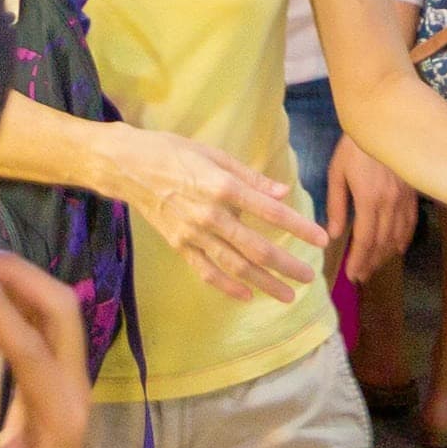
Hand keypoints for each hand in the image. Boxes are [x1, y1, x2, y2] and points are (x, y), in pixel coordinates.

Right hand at [0, 249, 99, 447]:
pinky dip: (24, 300)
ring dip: (26, 282)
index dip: (6, 314)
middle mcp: (76, 393)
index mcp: (60, 420)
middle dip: (25, 278)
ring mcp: (74, 382)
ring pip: (62, 313)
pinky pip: (50, 326)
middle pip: (64, 314)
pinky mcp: (63, 379)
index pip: (34, 355)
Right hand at [113, 125, 326, 305]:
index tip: (321, 238)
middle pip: (256, 248)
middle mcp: (210, 215)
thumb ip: (250, 177)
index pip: (270, 212)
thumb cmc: (172, 151)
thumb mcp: (214, 154)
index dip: (298, 227)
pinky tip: (247, 296)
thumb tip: (282, 193)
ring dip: (264, 283)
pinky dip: (227, 287)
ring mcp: (193, 234)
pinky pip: (206, 271)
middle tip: (310, 276)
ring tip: (288, 295)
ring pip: (235, 266)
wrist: (126, 166)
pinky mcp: (179, 245)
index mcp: (222, 186)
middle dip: (286, 264)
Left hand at [326, 137, 421, 286]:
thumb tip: (334, 234)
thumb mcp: (337, 173)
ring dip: (386, 254)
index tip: (352, 276)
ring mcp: (405, 198)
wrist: (383, 119)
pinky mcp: (414, 191)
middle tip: (362, 276)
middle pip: (382, 242)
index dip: (359, 261)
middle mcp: (391, 203)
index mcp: (369, 200)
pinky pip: (411, 221)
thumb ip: (337, 206)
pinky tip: (398, 247)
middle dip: (372, 262)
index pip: (365, 240)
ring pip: (398, 235)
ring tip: (375, 266)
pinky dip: (404, 238)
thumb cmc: (354, 145)